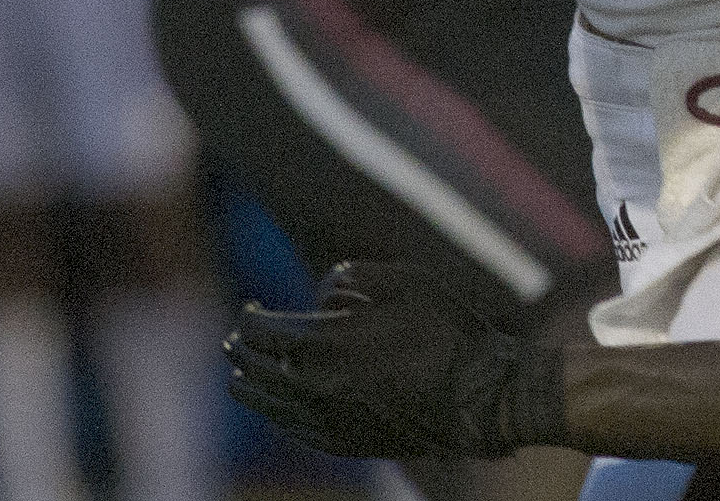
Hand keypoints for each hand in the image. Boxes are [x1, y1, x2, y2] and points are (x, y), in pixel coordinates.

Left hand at [225, 261, 562, 459]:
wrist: (479, 397)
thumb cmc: (447, 331)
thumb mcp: (406, 280)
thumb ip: (354, 275)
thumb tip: (323, 288)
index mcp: (324, 342)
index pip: (258, 330)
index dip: (249, 316)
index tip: (251, 307)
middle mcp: (313, 386)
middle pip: (251, 368)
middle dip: (241, 348)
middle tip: (240, 335)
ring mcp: (325, 421)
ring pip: (264, 404)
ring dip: (250, 382)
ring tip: (247, 370)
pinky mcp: (341, 444)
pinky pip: (290, 427)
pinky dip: (276, 410)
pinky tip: (281, 401)